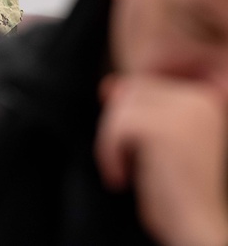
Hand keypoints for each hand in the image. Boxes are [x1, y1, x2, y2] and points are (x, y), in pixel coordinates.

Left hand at [95, 74, 227, 245]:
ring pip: (121, 107)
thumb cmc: (174, 192)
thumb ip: (135, 109)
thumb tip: (109, 84)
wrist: (194, 227)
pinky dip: (108, 153)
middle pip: (130, 91)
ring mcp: (186, 112)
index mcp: (202, 99)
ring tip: (124, 170)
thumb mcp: (151, 143)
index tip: (138, 153)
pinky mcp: (166, 129)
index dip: (128, 120)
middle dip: (118, 128)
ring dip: (111, 141)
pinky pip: (117, 126)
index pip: (143, 86)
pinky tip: (122, 178)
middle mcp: (199, 100)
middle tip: (126, 163)